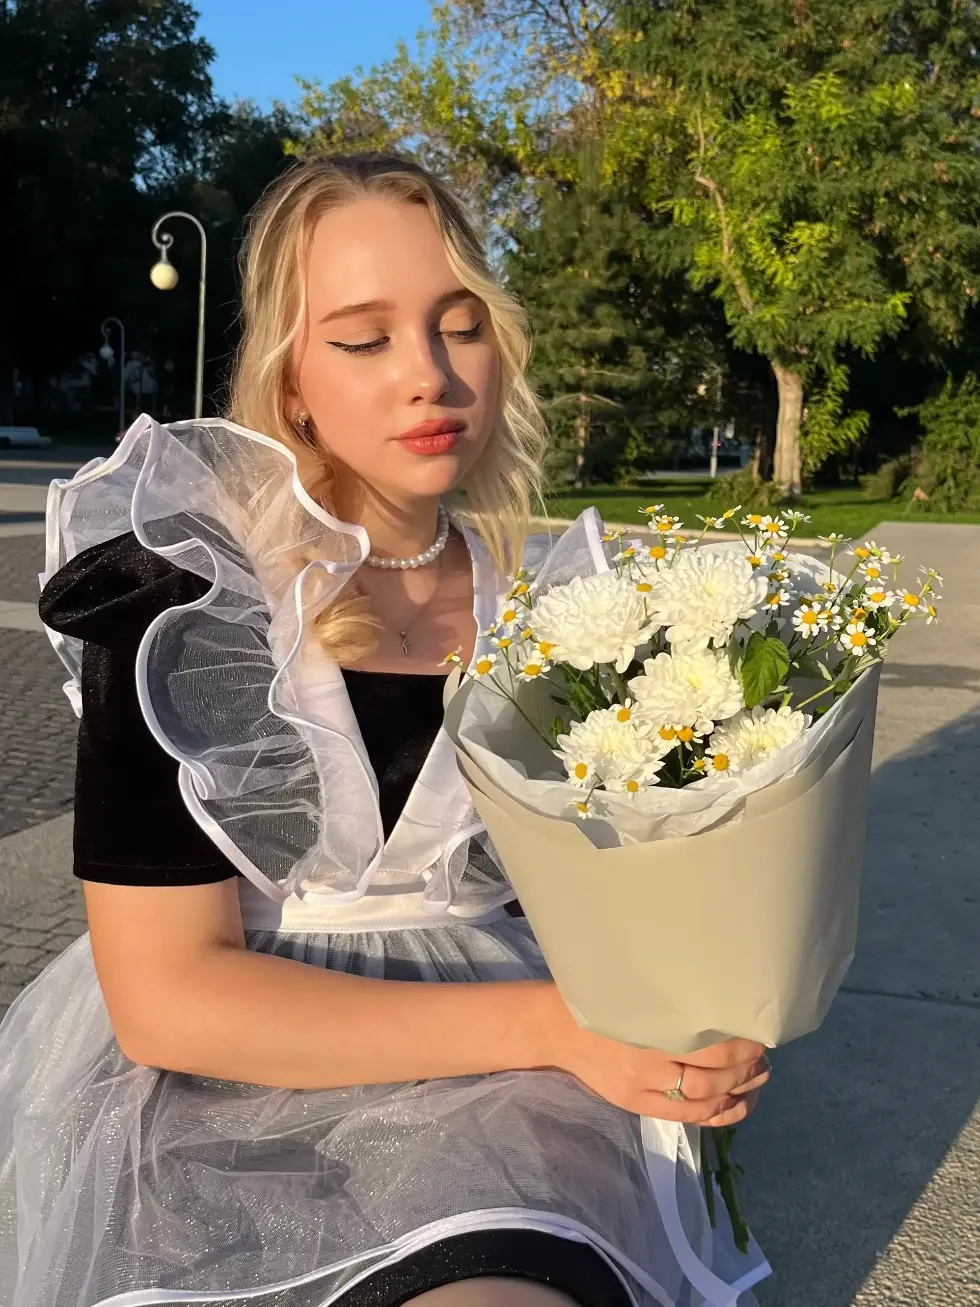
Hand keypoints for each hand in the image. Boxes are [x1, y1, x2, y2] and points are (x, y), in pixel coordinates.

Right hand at [539, 985, 770, 1124]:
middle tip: (763, 1053)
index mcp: (648, 1026)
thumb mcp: (634, 992)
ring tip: (757, 1076)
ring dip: (737, 1090)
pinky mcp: (636, 1104)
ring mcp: (641, 1087)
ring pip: (702, 1099)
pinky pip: (685, 1116)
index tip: (757, 1031)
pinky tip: (737, 1104)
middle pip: (710, 1074)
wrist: (557, 1029)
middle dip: (744, 1067)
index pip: (707, 1043)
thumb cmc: (600, 999)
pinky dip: (718, 1114)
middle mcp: (646, 1061)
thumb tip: (722, 1003)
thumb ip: (670, 1003)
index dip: (739, 1044)